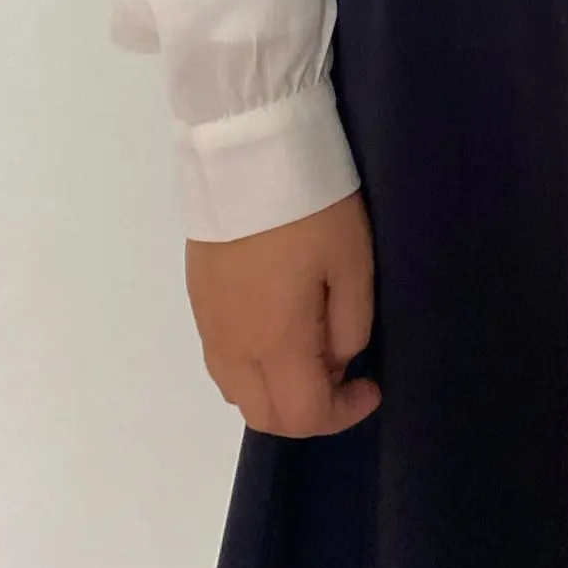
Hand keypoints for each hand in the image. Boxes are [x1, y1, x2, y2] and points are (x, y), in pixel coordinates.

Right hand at [185, 190, 381, 437]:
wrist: (247, 150)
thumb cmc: (313, 207)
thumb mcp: (354, 263)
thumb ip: (350, 325)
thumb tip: (335, 358)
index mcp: (274, 343)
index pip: (301, 417)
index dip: (342, 414)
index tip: (370, 385)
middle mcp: (231, 346)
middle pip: (263, 415)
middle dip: (309, 410)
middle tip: (343, 369)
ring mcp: (208, 323)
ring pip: (237, 391)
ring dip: (277, 389)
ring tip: (313, 344)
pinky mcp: (197, 299)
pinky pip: (222, 359)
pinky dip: (253, 366)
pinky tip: (280, 326)